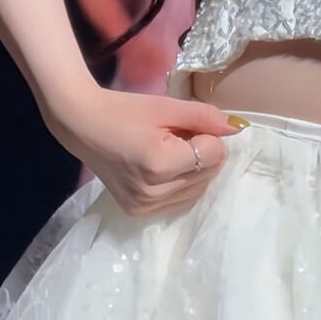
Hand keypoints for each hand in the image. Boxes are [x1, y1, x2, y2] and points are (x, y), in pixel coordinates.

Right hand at [39, 82, 245, 217]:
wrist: (82, 125)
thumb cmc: (123, 110)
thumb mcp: (165, 106)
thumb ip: (204, 116)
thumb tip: (238, 128)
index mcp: (159, 164)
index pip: (214, 155)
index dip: (206, 135)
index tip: (183, 126)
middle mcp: (153, 192)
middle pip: (209, 174)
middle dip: (202, 152)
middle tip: (174, 136)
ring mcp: (145, 207)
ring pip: (198, 190)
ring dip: (193, 170)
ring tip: (166, 151)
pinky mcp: (139, 213)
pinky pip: (180, 201)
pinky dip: (180, 184)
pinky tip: (161, 169)